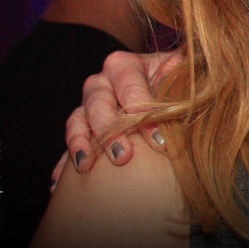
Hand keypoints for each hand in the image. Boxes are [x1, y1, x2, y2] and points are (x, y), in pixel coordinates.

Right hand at [62, 50, 179, 173]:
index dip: (142, 109)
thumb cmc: (178, 81)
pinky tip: (60, 182)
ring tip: (86, 167)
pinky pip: (69, 144)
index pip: (130, 83)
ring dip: (82, 144)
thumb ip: (184, 73)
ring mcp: (88, 104)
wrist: (165, 89)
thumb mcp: (183, 71)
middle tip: (123, 156)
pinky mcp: (82, 128)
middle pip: (99, 102)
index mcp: (126, 65)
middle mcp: (102, 82)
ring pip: (77, 119)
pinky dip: (64, 162)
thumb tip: (187, 74)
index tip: (159, 140)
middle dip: (111, 130)